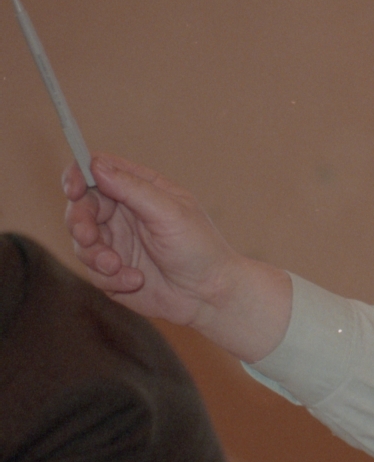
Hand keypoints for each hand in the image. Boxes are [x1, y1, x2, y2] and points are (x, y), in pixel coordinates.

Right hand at [62, 153, 292, 361]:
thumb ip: (133, 189)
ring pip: (81, 240)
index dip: (79, 175)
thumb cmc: (200, 249)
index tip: (74, 189)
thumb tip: (96, 166)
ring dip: (95, 254)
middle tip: (88, 237)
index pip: (98, 170)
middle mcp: (124, 213)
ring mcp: (116, 241)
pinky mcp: (112, 270)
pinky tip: (136, 281)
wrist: (210, 295)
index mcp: (140, 190)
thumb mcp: (170, 213)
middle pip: (80, 205)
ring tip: (118, 267)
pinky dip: (111, 277)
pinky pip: (92, 270)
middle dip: (79, 221)